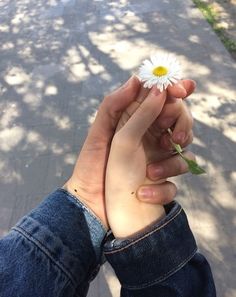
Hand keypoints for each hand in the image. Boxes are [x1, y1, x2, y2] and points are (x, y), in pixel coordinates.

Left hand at [64, 77, 194, 228]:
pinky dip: (164, 186)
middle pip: (180, 118)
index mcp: (136, 119)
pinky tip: (143, 193)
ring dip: (175, 159)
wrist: (91, 202)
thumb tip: (138, 79)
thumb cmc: (92, 166)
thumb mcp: (100, 133)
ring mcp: (159, 156)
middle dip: (183, 123)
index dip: (175, 90)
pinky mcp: (163, 178)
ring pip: (184, 147)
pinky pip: (177, 178)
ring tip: (152, 172)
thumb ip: (116, 105)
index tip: (181, 91)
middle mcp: (151, 134)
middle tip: (173, 138)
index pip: (162, 97)